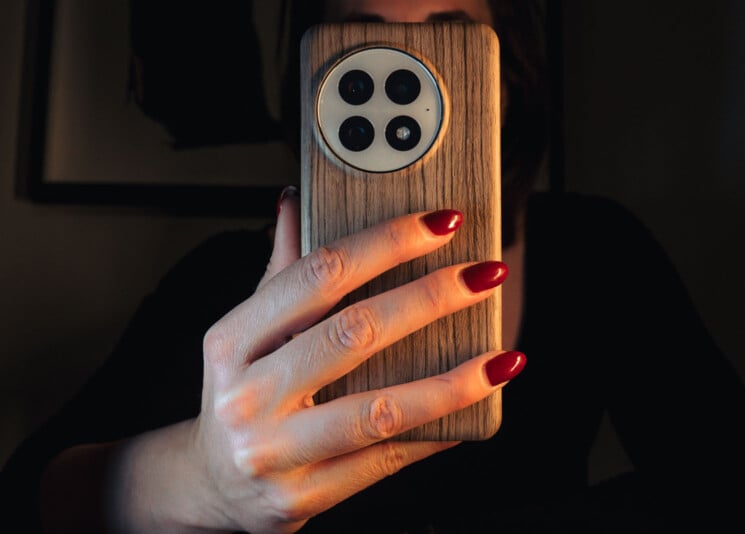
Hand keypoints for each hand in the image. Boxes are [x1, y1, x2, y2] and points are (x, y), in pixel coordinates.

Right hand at [184, 188, 524, 532]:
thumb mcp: (245, 334)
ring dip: (451, 381)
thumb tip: (295, 202)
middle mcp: (246, 397)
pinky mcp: (301, 498)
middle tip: (484, 275)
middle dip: (430, 298)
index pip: (317, 275)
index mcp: (230, 341)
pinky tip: (472, 407)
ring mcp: (272, 453)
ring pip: (379, 409)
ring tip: (501, 357)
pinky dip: (437, 431)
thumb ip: (279, 271)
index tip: (440, 224)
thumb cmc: (240, 396)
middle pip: (354, 334)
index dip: (385, 243)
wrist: (212, 485)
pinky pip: (385, 460)